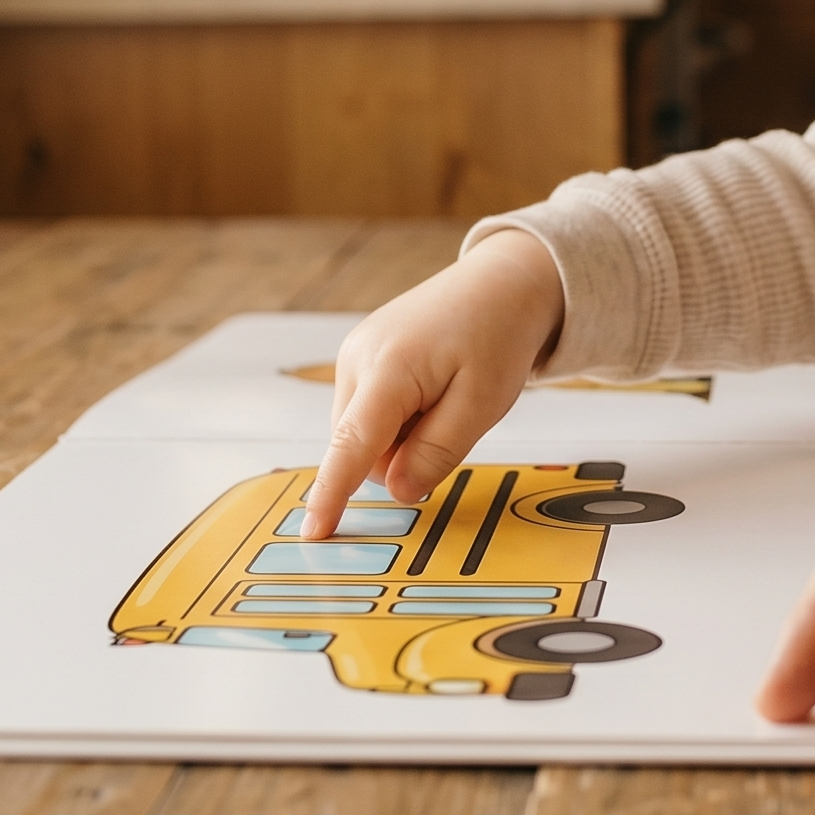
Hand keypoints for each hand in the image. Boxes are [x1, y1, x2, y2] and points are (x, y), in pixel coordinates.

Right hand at [298, 230, 565, 538]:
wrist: (501, 282)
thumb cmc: (497, 334)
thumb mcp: (482, 403)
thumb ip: (437, 452)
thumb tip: (396, 491)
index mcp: (388, 369)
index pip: (350, 446)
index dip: (331, 494)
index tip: (313, 533)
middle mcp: (358, 359)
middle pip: (360, 448)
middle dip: (400, 457)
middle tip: (453, 421)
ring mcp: (355, 354)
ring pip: (364, 434)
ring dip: (400, 438)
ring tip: (444, 398)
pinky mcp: (361, 356)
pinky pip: (370, 412)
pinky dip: (398, 419)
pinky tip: (430, 391)